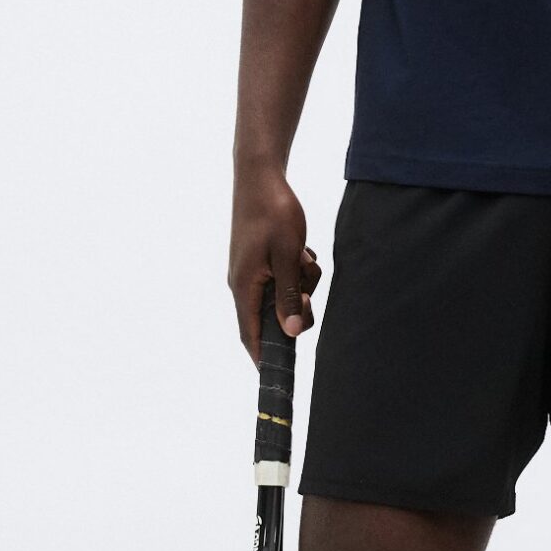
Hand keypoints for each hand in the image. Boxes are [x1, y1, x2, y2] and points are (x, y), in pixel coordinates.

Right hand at [228, 166, 321, 362]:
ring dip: (300, 285)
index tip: (280, 374)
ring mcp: (251, 271)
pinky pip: (283, 278)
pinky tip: (301, 251)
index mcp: (244, 287)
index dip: (265, 357)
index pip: (251, 336)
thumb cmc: (273, 213)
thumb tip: (292, 332)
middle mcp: (243, 284)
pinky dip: (296, 270)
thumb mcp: (288, 257)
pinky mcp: (260, 260)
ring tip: (304, 258)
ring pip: (282, 296)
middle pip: (272, 317)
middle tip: (308, 291)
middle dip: (295, 309)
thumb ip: (290, 296)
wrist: (262, 175)